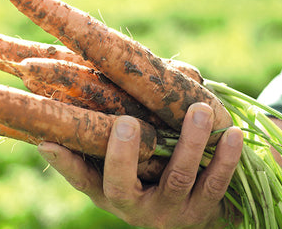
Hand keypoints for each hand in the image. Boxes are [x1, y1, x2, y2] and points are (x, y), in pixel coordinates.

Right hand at [37, 102, 242, 227]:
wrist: (192, 208)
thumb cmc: (152, 169)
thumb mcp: (131, 157)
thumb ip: (121, 122)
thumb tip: (111, 68)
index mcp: (108, 191)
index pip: (81, 178)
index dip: (64, 163)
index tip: (48, 141)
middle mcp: (132, 207)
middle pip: (120, 186)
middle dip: (122, 154)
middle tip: (126, 121)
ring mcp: (168, 212)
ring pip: (176, 180)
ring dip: (189, 144)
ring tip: (199, 111)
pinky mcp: (202, 211)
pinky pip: (215, 186)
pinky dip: (224, 159)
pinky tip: (233, 134)